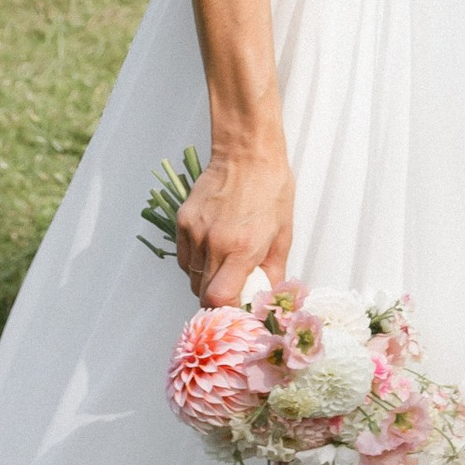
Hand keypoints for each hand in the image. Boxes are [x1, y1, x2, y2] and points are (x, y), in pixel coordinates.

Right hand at [175, 144, 294, 306]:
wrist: (247, 154)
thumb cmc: (271, 189)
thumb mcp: (283, 234)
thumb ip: (273, 271)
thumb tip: (268, 297)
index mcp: (242, 248)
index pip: (218, 299)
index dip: (227, 310)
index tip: (238, 308)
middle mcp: (214, 243)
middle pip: (202, 292)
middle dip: (217, 298)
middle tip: (233, 290)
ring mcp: (194, 231)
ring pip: (191, 276)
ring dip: (205, 280)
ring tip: (223, 266)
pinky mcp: (182, 220)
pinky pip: (183, 257)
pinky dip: (194, 262)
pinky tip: (210, 250)